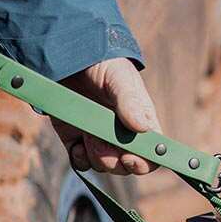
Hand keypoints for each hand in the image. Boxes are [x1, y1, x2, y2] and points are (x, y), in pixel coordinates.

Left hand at [52, 58, 159, 174]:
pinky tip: (77, 144)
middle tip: (102, 144)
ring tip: (88, 135)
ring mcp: (99, 139)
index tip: (130, 158)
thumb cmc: (103, 64)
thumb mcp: (119, 79)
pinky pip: (82, 162)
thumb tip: (142, 128)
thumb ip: (129, 102)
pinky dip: (80, 158)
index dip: (144, 162)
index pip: (152, 154)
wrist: (69, 55)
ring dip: (97, 157)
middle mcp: (123, 136)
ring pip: (105, 166)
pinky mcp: (77, 140)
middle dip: (116, 162)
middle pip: (127, 166)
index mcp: (141, 123)